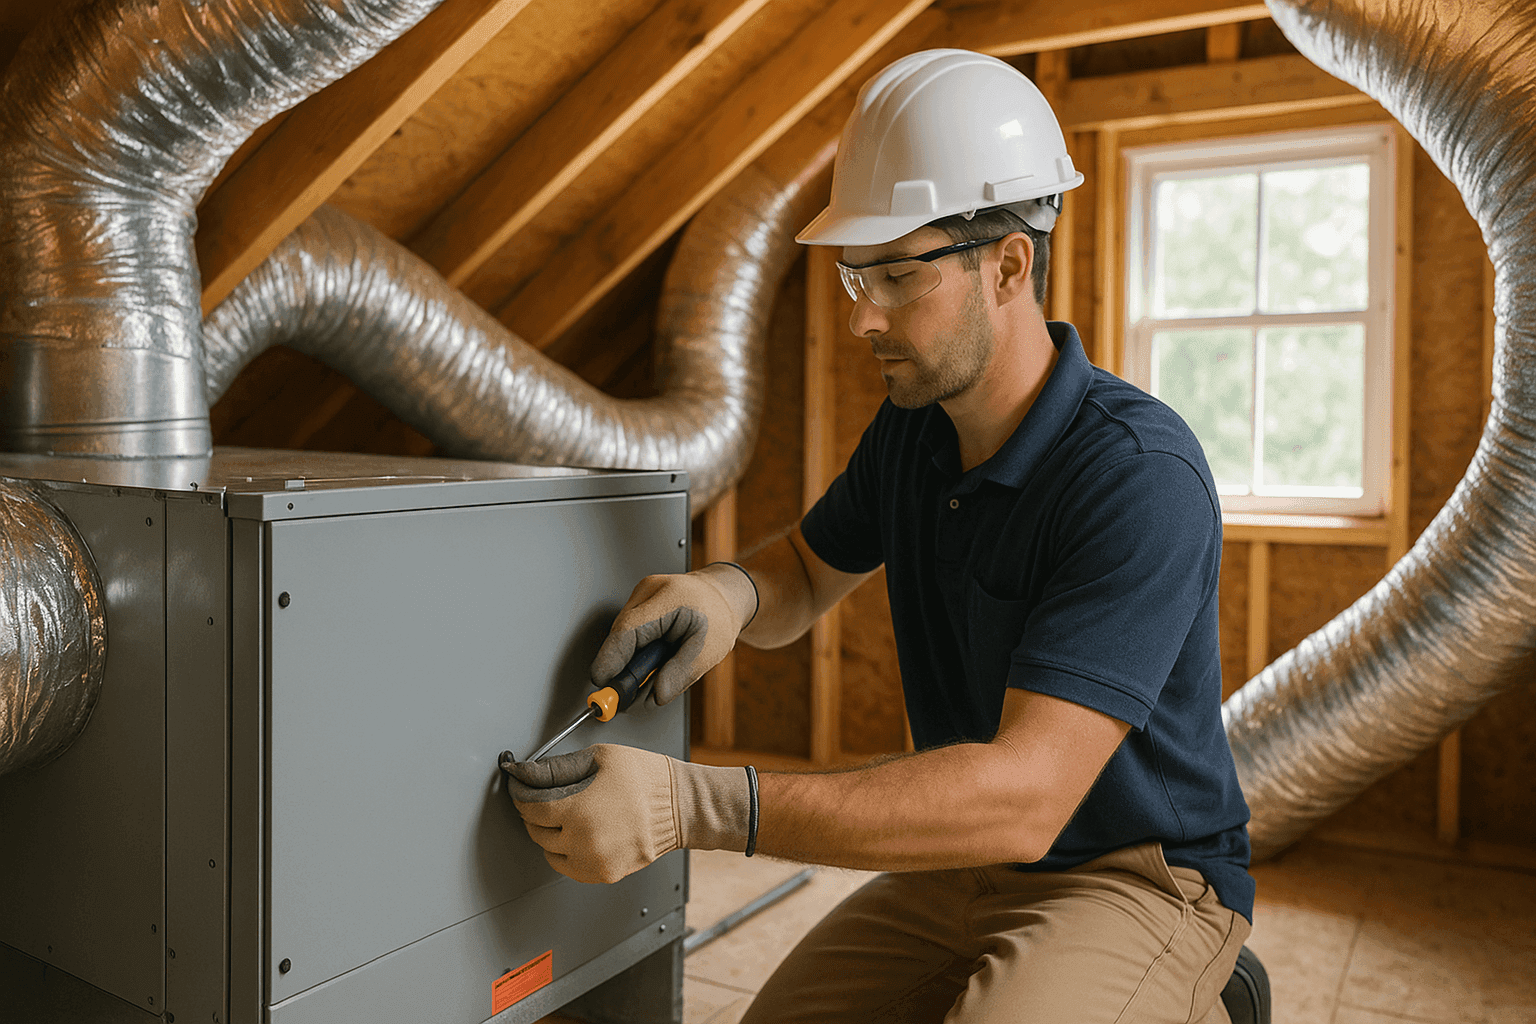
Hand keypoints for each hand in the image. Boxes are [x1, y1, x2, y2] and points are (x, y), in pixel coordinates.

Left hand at [501, 744, 749, 883]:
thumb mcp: (599, 758)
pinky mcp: (603, 874)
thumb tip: (526, 772)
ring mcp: (593, 862)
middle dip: (535, 813)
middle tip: (545, 798)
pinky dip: (566, 852)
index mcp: (578, 810)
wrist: (679, 806)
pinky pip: (568, 867)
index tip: (521, 787)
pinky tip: (579, 834)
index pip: (530, 807)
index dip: (521, 794)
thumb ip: (557, 768)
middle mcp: (583, 841)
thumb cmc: (645, 779)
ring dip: (550, 834)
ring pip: (549, 853)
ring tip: (566, 816)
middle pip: (536, 831)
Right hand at [590, 563, 757, 704]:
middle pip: (619, 636)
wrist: (722, 596)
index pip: (627, 630)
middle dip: (624, 668)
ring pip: (622, 637)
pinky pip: (628, 634)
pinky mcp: (637, 604)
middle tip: (634, 693)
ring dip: (634, 659)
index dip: (610, 660)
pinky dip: (638, 651)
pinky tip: (656, 655)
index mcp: (668, 598)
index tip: (604, 684)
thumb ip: (681, 674)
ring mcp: (640, 595)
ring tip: (661, 665)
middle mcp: (647, 592)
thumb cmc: (719, 617)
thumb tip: (655, 696)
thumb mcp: (709, 650)